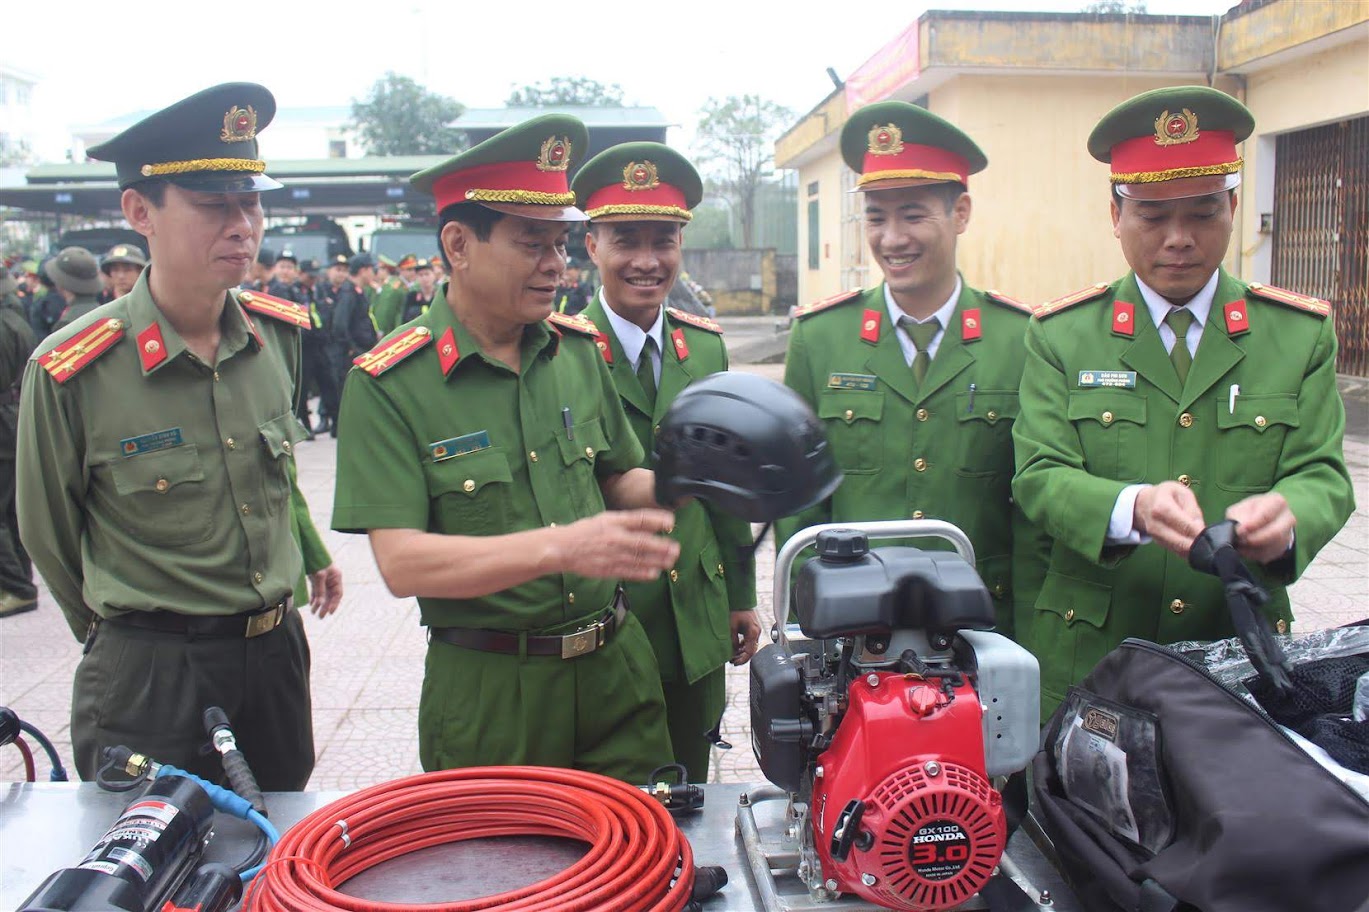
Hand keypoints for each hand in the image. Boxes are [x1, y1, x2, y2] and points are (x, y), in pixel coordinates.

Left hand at [308, 565, 342, 617]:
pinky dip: (315, 598)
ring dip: (319, 604)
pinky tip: (311, 604)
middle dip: (325, 606)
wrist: (309, 552)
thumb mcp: (319, 576)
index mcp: (337, 578)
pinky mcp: (317, 580)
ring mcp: (325, 580)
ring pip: (323, 595)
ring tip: (314, 612)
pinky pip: (317, 592)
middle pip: (330, 596)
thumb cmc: (317, 562)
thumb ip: (320, 590)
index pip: (338, 594)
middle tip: (321, 616)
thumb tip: (321, 604)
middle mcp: (332, 580)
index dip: (335, 604)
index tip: (330, 612)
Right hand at [558, 509, 679, 580]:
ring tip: (670, 561)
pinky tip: (654, 573)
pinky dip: (643, 573)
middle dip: (661, 546)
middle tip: (676, 548)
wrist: (562, 549)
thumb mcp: (605, 520)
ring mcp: (611, 555)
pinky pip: (629, 572)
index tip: (671, 522)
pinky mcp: (608, 570)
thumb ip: (627, 522)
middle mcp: (614, 537)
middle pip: (642, 542)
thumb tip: (650, 525)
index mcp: (613, 522)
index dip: (657, 520)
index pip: (639, 519)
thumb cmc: (586, 532)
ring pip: (638, 558)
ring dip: (657, 560)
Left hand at [729, 610, 761, 665]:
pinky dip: (743, 646)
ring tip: (732, 656)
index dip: (743, 659)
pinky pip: (749, 641)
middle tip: (732, 661)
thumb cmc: (736, 610)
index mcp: (753, 632)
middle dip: (742, 657)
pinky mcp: (752, 630)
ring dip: (742, 652)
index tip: (734, 663)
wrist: (741, 600)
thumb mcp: (731, 626)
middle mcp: (756, 633)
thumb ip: (733, 640)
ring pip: (750, 647)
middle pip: (751, 650)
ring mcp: (755, 631)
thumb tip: (733, 651)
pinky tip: (736, 648)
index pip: (750, 651)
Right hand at [1134, 481, 1204, 558]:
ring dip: (1194, 549)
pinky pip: (1176, 551)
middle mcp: (1156, 525)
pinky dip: (1188, 551)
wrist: (1143, 503)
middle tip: (1211, 541)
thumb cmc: (1165, 495)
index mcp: (1162, 508)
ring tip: (1205, 543)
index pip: (1185, 526)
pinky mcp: (1159, 543)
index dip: (1201, 532)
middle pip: (1182, 543)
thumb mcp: (1181, 492)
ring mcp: (1156, 536)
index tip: (1211, 533)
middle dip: (1199, 544)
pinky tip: (1195, 545)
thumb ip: (1193, 509)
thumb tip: (1200, 527)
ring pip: (1179, 550)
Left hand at [1226, 493, 1295, 563]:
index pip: (1266, 515)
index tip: (1240, 530)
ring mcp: (1288, 534)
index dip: (1252, 524)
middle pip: (1275, 533)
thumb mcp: (1241, 508)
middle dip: (1254, 539)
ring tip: (1240, 545)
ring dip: (1253, 549)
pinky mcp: (1283, 547)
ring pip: (1273, 546)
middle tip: (1240, 540)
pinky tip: (1246, 550)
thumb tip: (1239, 528)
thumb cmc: (1250, 511)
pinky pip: (1270, 555)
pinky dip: (1255, 555)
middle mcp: (1288, 517)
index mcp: (1277, 502)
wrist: (1263, 520)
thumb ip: (1238, 516)